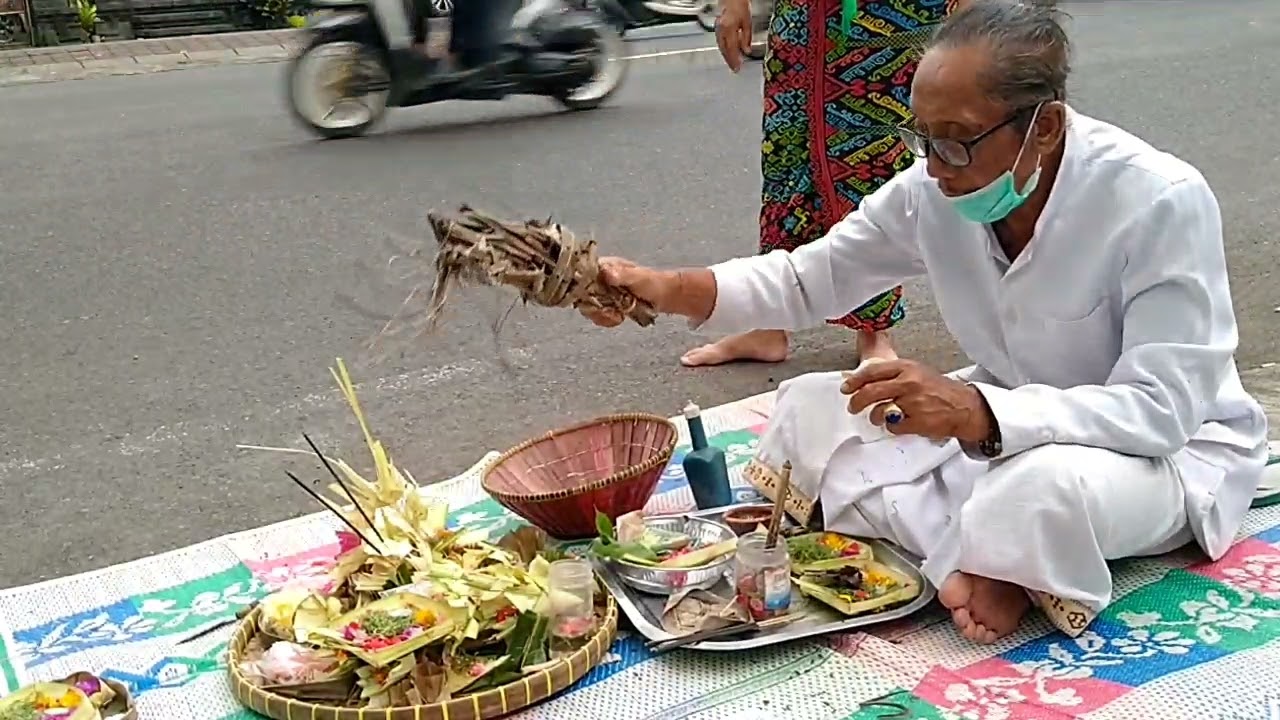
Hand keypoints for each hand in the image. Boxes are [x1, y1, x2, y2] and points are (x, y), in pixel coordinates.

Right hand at [580, 257, 678, 326]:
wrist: (664, 296)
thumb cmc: (653, 282)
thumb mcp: (639, 277)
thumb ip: (623, 275)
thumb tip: (606, 272)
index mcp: (603, 266)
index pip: (581, 275)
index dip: (583, 289)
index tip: (595, 300)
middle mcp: (598, 278)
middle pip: (582, 294)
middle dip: (595, 307)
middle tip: (612, 313)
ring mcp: (601, 291)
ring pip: (588, 306)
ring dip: (602, 315)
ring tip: (618, 316)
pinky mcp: (605, 304)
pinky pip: (597, 314)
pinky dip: (607, 320)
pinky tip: (619, 318)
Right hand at [715, 0, 752, 72]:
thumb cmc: (740, 6)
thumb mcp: (747, 22)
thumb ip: (746, 38)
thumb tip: (746, 51)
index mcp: (729, 29)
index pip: (732, 49)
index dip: (735, 60)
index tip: (738, 68)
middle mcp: (721, 30)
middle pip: (725, 50)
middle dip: (730, 60)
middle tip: (734, 69)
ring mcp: (718, 30)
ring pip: (721, 47)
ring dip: (727, 56)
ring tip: (732, 63)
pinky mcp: (717, 29)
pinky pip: (720, 42)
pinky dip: (724, 49)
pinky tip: (728, 52)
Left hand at [840, 359, 990, 442]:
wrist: (964, 407)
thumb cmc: (939, 391)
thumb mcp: (916, 373)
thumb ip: (891, 375)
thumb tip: (862, 380)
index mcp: (907, 367)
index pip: (873, 371)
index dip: (855, 380)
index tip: (846, 388)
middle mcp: (909, 382)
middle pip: (870, 392)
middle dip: (856, 402)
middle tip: (853, 407)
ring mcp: (912, 402)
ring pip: (879, 411)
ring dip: (875, 417)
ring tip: (880, 417)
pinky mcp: (917, 421)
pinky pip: (892, 426)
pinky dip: (893, 427)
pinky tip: (901, 423)